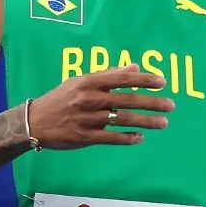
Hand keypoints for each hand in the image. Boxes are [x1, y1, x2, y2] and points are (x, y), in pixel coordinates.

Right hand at [26, 64, 174, 149]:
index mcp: (89, 82)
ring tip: (163, 123)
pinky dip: (127, 138)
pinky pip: (111, 138)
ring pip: (123, 120)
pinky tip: (140, 138)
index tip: (162, 82)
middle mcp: (90, 99)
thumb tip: (135, 67)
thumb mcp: (80, 82)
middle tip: (171, 106)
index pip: (122, 78)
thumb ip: (108, 75)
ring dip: (146, 122)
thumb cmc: (60, 99)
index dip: (144, 80)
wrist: (34, 121)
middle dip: (152, 103)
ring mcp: (88, 119)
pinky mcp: (85, 137)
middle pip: (127, 100)